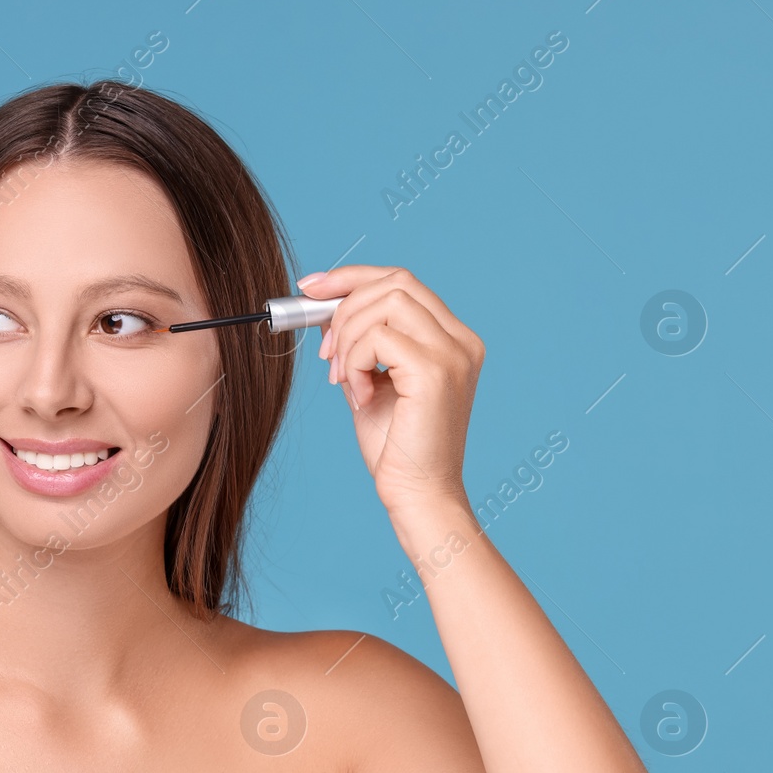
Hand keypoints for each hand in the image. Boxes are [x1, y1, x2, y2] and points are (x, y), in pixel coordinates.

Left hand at [299, 265, 482, 514]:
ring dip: (348, 337)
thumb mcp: (370, 382)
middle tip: (324, 353)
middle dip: (344, 306)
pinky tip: (358, 395)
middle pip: (395, 282)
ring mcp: (453, 353)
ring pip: (386, 302)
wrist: (417, 495)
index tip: (311, 288)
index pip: (403, 281)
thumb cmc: (396, 447)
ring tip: (343, 379)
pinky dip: (354, 362)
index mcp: (451, 339)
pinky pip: (378, 338)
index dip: (352, 277)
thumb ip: (357, 344)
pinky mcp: (436, 372)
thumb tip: (325, 307)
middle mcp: (460, 340)